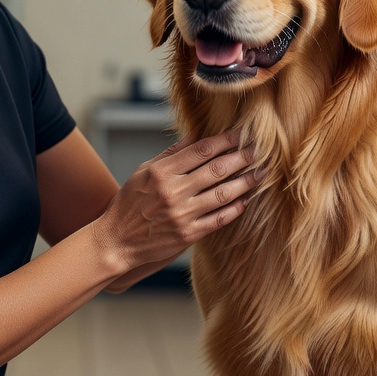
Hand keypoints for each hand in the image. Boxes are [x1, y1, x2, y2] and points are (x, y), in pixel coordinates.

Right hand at [92, 129, 258, 273]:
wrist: (116, 241)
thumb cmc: (129, 204)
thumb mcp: (143, 172)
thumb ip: (169, 154)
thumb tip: (195, 136)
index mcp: (162, 172)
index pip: (201, 150)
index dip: (224, 141)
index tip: (240, 135)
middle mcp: (173, 191)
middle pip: (216, 169)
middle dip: (241, 158)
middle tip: (258, 151)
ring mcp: (182, 215)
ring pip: (223, 194)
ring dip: (245, 182)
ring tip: (260, 174)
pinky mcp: (188, 235)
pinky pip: (218, 219)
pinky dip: (235, 209)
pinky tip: (246, 201)